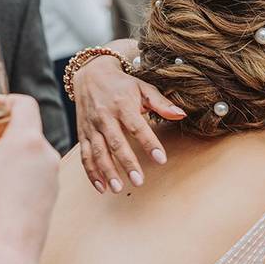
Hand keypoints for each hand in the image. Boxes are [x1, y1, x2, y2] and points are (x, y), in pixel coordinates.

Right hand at [0, 95, 59, 254]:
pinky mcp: (54, 194)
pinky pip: (38, 172)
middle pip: (28, 127)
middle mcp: (47, 154)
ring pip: (33, 151)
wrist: (8, 246)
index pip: (25, 103)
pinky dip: (21, 169)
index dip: (5, 99)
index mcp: (28, 139)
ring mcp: (53, 175)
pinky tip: (0, 184)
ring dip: (12, 149)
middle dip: (3, 127)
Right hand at [74, 54, 184, 193]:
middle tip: (139, 182)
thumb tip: (181, 115)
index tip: (161, 159)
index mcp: (123, 105)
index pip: (137, 127)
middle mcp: (105, 117)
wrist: (90, 74)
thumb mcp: (143, 88)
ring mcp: (92, 126)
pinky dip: (92, 172)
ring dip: (107, 172)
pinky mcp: (82, 134)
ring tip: (119, 189)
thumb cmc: (122, 85)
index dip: (149, 143)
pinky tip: (102, 188)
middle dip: (127, 163)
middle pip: (116, 143)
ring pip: (98, 152)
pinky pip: (85, 155)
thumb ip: (161, 103)